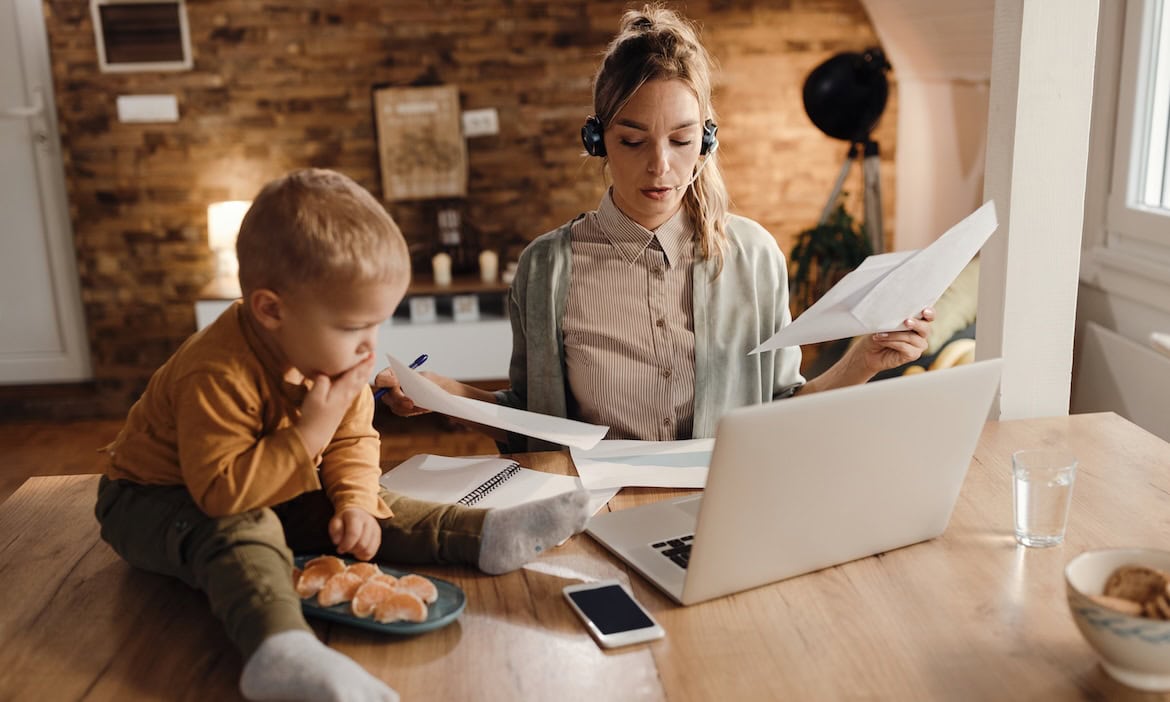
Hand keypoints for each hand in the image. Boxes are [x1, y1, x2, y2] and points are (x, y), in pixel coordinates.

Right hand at [298, 354, 375, 456]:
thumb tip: (324, 372)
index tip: (370, 353)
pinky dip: (359, 381)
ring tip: (368, 365)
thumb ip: (321, 382)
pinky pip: (354, 389)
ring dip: (365, 373)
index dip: (363, 363)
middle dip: (367, 366)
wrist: (314, 435)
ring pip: (359, 384)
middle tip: (372, 355)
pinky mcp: (342, 405)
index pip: (355, 373)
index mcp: (342, 391)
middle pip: (361, 378)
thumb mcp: (314, 396)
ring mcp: (345, 401)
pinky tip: (357, 381)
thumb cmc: (313, 416)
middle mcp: (347, 395)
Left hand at [329, 507, 381, 560]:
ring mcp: (376, 529)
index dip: (346, 545)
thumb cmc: (344, 520)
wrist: (357, 513)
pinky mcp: (378, 537)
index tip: (340, 549)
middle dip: (351, 550)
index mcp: (356, 516)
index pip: (354, 534)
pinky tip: (357, 551)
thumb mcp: (335, 522)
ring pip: (368, 550)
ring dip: (358, 553)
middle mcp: (369, 521)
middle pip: (362, 544)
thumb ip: (335, 531)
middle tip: (345, 548)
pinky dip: (363, 555)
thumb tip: (338, 542)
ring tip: (352, 548)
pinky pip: (372, 552)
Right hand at [374, 368, 489, 414]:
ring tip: (423, 405)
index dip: (385, 381)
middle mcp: (392, 387)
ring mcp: (396, 399)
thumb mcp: (426, 379)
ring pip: (394, 406)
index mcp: (394, 374)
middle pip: (385, 396)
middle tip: (411, 402)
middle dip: (398, 399)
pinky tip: (424, 407)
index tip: (396, 382)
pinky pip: (401, 412)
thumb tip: (403, 384)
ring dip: (407, 407)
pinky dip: (412, 411)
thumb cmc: (434, 383)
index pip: (381, 378)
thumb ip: (414, 381)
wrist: (443, 395)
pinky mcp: (402, 409)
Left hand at [851, 307, 934, 374]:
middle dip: (916, 324)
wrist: (869, 351)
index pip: (929, 316)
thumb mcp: (884, 323)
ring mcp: (919, 345)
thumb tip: (895, 314)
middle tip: (906, 321)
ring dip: (894, 335)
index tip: (925, 311)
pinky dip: (892, 342)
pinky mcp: (913, 355)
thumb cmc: (878, 333)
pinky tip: (881, 341)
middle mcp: (921, 333)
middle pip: (925, 328)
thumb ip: (894, 318)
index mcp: (918, 321)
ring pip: (911, 337)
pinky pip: (905, 347)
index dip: (930, 313)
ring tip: (879, 334)